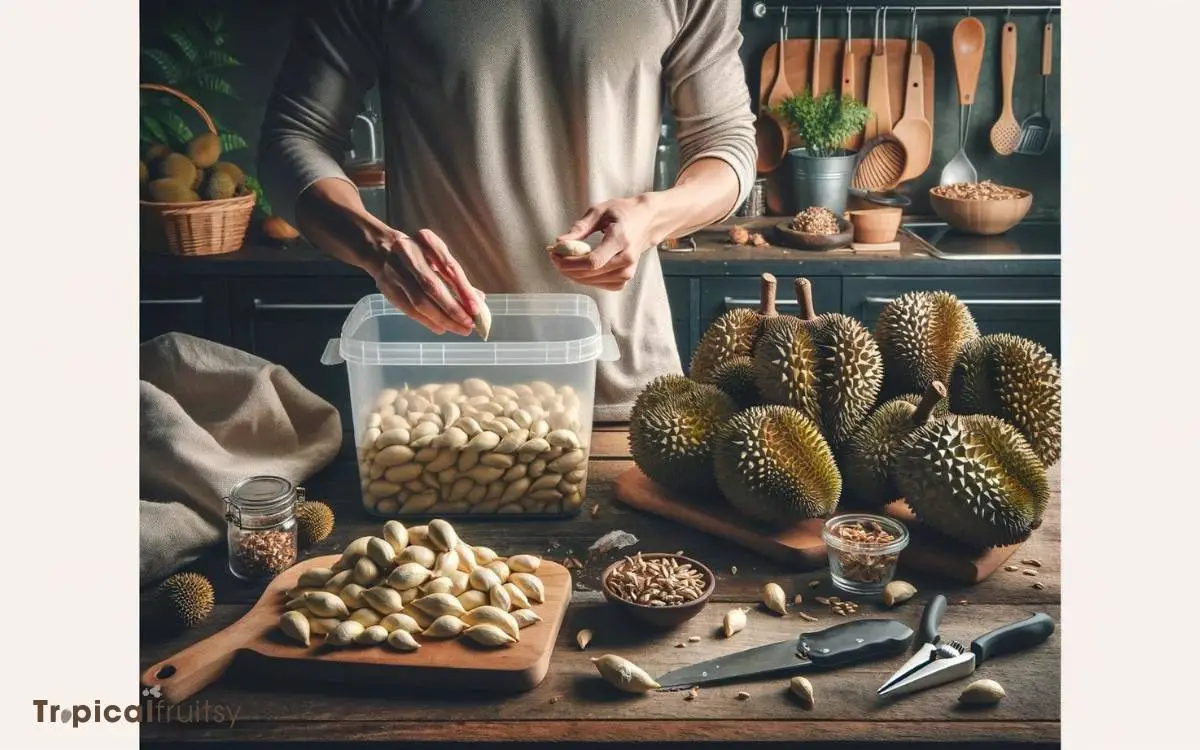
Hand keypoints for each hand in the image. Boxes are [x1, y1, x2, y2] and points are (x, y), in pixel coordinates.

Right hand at [366, 227, 480, 335]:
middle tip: (469, 324)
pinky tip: (441, 328)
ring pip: (420, 301)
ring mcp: (394, 271)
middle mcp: (408, 253)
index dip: (463, 289)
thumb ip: (456, 277)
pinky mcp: (386, 288)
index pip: (448, 266)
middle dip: (453, 308)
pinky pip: (409, 309)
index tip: (476, 307)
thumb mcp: (438, 255)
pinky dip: (427, 321)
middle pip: (432, 286)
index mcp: (425, 239)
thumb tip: (479, 300)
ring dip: (442, 319)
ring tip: (459, 329)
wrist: (380, 249)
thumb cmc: (418, 254)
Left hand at [550, 194, 660, 290]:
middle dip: (566, 267)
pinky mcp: (625, 279)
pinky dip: (585, 278)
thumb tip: (559, 242)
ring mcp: (627, 272)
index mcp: (620, 239)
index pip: (593, 262)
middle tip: (554, 255)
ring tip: (564, 260)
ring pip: (592, 282)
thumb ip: (580, 228)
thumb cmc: (623, 212)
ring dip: (573, 274)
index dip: (570, 263)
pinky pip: (599, 285)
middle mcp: (626, 259)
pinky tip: (579, 267)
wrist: (647, 221)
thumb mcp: (600, 211)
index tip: (555, 254)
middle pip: (590, 274)